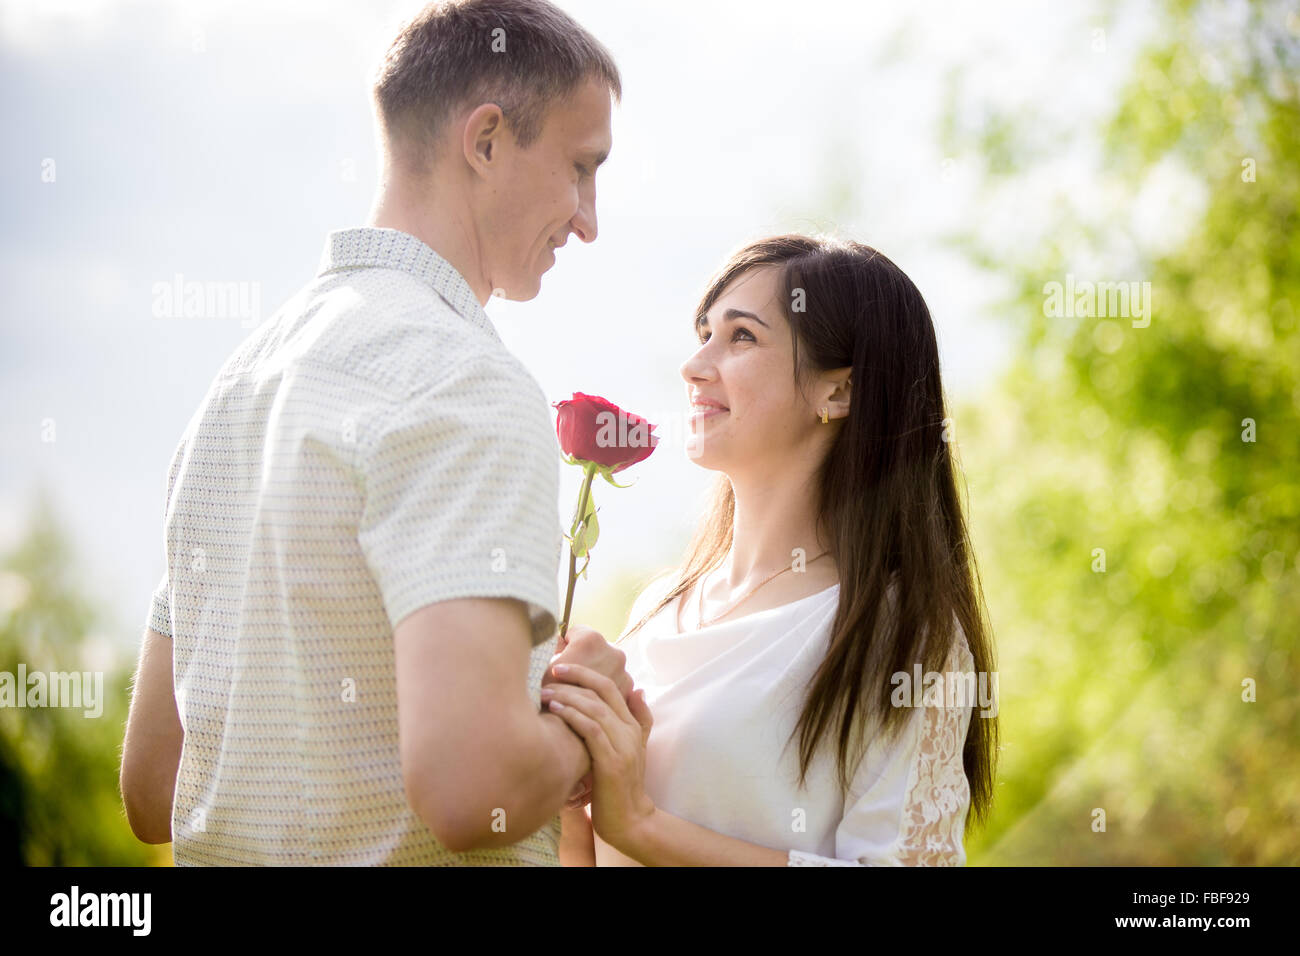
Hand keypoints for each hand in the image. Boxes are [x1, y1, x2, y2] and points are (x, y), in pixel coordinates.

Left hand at [540, 663, 655, 852]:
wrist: (630, 820)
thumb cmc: (621, 785)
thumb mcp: (634, 749)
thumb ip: (639, 719)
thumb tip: (638, 690)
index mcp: (633, 725)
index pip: (610, 686)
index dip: (585, 673)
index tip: (560, 668)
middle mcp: (630, 732)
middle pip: (603, 691)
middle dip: (575, 678)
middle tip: (549, 673)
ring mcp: (623, 747)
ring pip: (595, 708)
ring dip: (568, 696)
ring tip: (546, 692)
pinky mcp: (612, 764)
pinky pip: (592, 731)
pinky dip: (573, 717)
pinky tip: (556, 711)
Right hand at [542, 625, 632, 700]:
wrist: (562, 736)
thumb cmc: (546, 697)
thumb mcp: (543, 667)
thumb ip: (555, 649)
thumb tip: (562, 643)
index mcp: (591, 640)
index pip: (576, 633)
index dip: (564, 647)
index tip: (557, 661)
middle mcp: (613, 652)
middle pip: (595, 650)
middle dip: (583, 661)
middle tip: (566, 679)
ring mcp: (624, 673)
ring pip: (607, 667)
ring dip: (596, 674)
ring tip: (578, 693)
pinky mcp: (627, 693)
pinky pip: (614, 684)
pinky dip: (603, 690)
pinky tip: (589, 702)